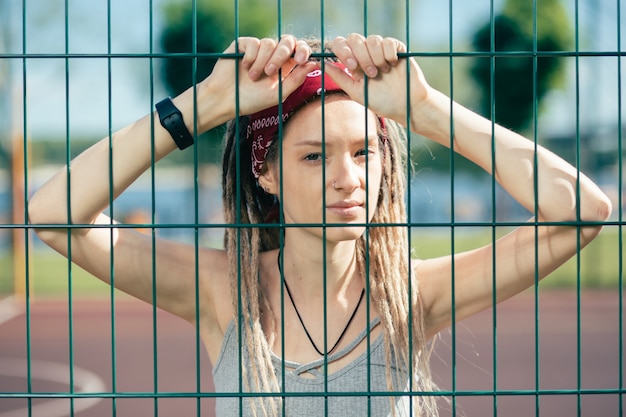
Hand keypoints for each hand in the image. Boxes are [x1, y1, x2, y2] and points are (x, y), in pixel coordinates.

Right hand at [202, 35, 316, 118]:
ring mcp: (257, 49)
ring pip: (269, 43)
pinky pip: (254, 43)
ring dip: (262, 62)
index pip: (299, 50)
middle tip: (271, 71)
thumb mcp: (278, 93)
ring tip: (253, 77)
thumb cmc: (251, 101)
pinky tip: (245, 68)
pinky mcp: (243, 45)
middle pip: (287, 41)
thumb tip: (314, 63)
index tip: (300, 60)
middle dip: (282, 54)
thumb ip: (296, 80)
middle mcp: (272, 55)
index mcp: (284, 66)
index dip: (302, 51)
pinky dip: (251, 57)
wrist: (226, 100)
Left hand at [323, 34, 429, 124]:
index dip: (343, 50)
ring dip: (376, 57)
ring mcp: (382, 50)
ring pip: (372, 39)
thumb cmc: (382, 103)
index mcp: (354, 63)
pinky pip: (388, 41)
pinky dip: (389, 53)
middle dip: (361, 55)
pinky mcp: (397, 49)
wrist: (406, 106)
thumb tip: (322, 64)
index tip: (352, 66)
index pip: (341, 44)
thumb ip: (340, 78)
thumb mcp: (357, 92)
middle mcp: (366, 54)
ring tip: (383, 72)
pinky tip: (393, 65)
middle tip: (370, 73)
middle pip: (355, 38)